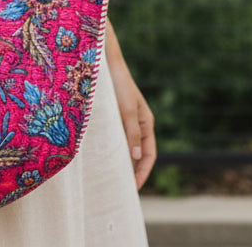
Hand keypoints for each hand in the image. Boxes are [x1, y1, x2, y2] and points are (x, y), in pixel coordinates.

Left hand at [105, 25, 155, 188]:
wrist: (105, 62)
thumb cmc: (118, 84)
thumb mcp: (127, 109)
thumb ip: (132, 132)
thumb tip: (136, 158)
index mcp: (146, 122)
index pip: (149, 155)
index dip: (143, 172)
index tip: (134, 188)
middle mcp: (137, 122)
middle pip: (138, 153)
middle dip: (133, 171)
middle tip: (121, 188)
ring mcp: (126, 118)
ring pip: (126, 145)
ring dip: (121, 160)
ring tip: (111, 176)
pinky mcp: (114, 114)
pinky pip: (115, 136)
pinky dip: (112, 148)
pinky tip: (102, 155)